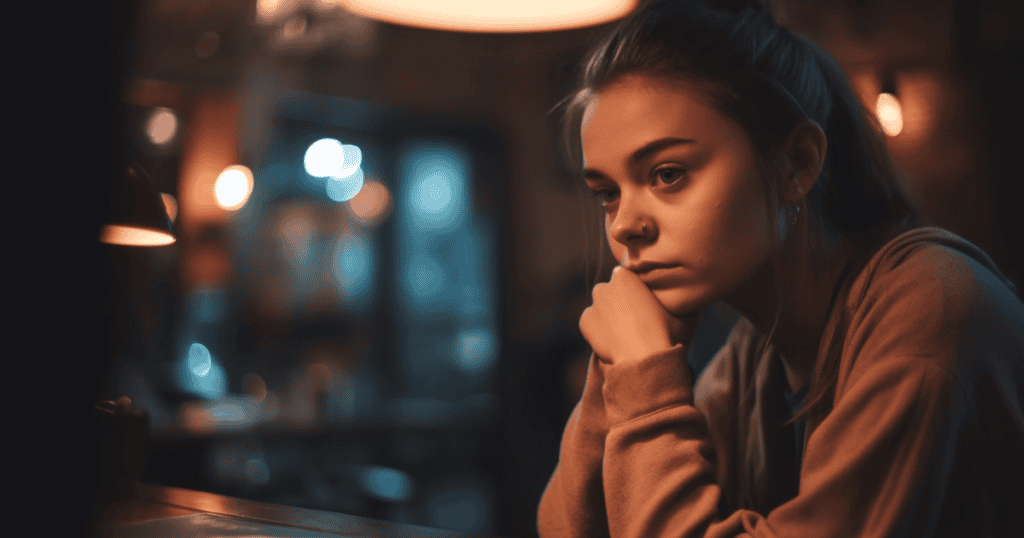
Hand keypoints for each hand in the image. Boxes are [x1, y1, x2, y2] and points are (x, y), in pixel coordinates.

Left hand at [579, 266, 699, 364]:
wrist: (644, 358)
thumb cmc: (665, 332)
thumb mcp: (676, 309)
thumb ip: (668, 297)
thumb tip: (677, 296)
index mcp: (625, 276)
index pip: (627, 278)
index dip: (636, 292)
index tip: (644, 306)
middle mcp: (605, 286)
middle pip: (611, 291)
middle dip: (620, 301)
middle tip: (634, 320)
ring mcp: (593, 304)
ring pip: (601, 307)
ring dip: (609, 315)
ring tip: (625, 333)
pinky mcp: (585, 322)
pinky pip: (592, 323)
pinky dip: (599, 329)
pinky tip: (614, 340)